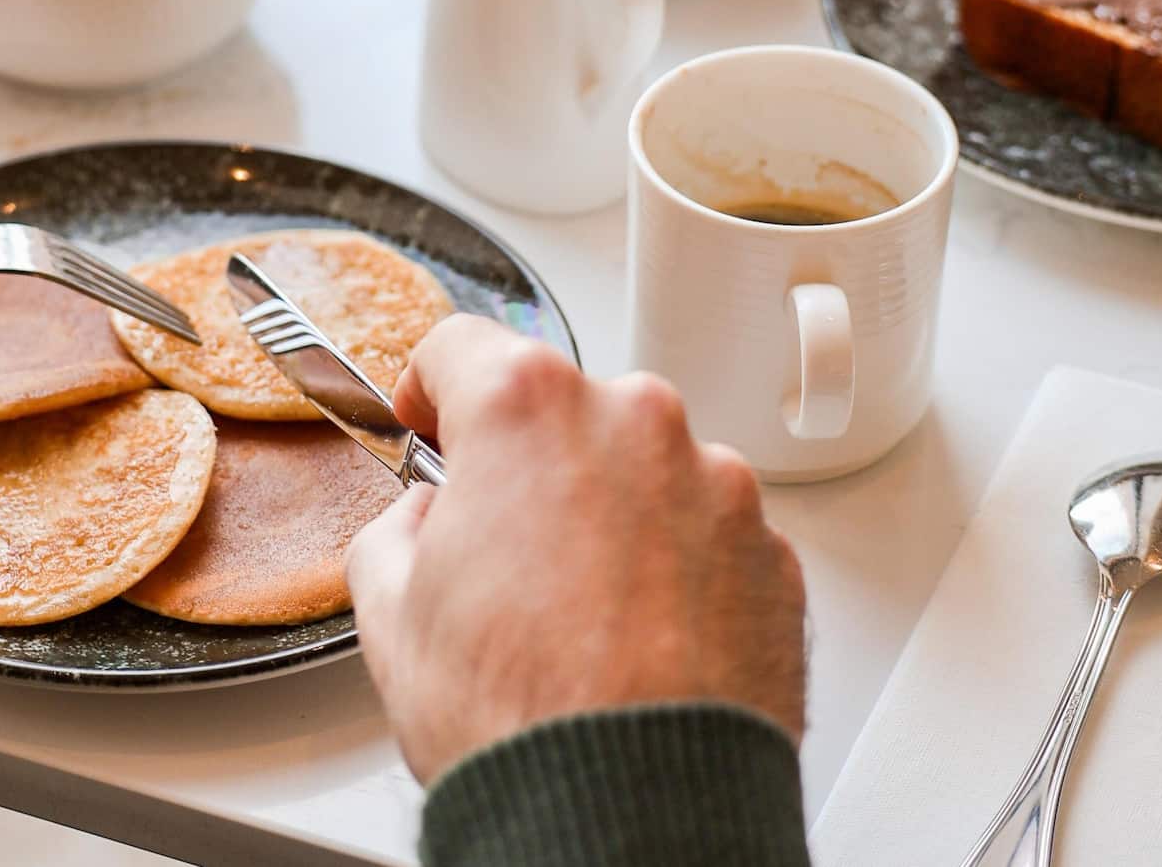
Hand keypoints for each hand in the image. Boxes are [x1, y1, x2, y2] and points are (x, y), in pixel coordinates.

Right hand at [346, 315, 806, 783]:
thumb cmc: (516, 716)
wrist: (631, 816)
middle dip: (529, 464)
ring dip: (610, 516)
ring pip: (644, 471)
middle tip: (500, 549)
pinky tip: (637, 641)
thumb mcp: (388, 612)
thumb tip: (427, 522)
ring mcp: (718, 486)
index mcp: (528, 409)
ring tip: (576, 616)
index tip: (430, 420)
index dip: (431, 388)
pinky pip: (706, 535)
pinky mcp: (773, 555)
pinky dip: (673, 569)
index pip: (462, 345)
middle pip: (565, 408)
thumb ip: (399, 528)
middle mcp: (636, 423)